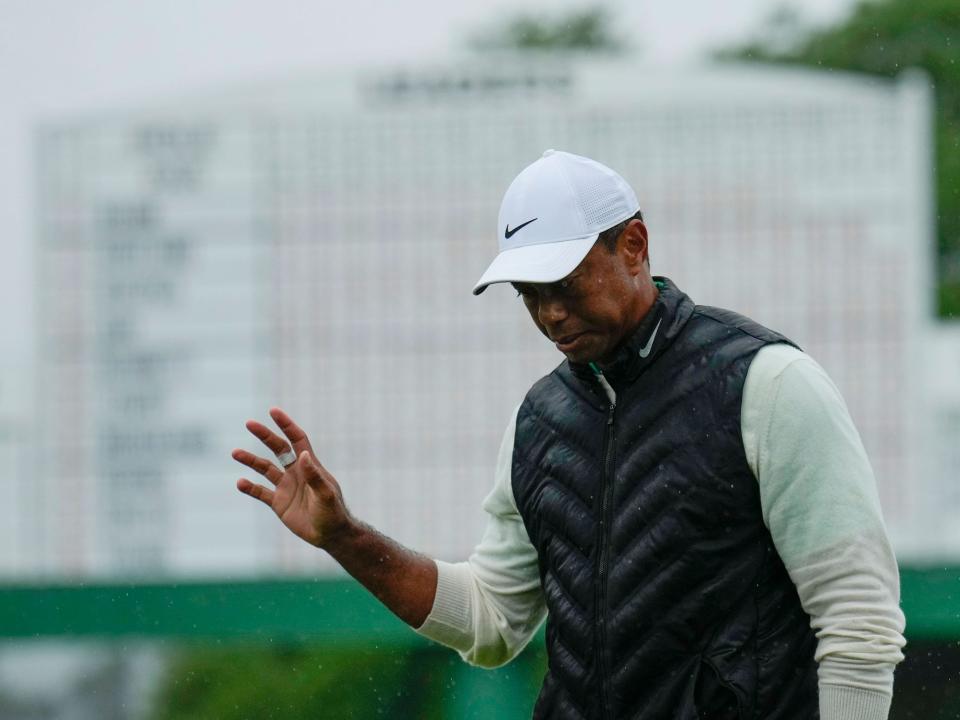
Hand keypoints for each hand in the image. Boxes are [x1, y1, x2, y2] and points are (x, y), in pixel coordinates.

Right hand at [233, 407, 351, 548]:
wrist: (331, 535)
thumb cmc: (333, 512)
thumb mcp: (325, 494)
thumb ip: (314, 475)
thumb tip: (302, 454)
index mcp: (309, 466)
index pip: (297, 439)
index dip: (286, 425)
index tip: (273, 411)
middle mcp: (296, 473)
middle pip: (278, 449)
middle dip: (264, 436)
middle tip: (249, 423)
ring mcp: (286, 487)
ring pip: (265, 469)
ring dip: (251, 460)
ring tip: (235, 452)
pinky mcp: (279, 503)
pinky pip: (261, 492)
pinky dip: (250, 487)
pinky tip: (240, 483)